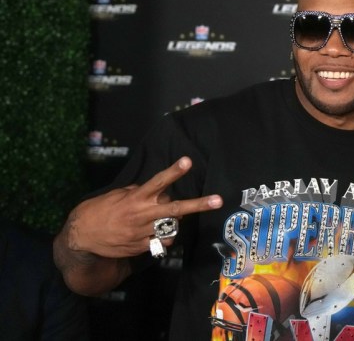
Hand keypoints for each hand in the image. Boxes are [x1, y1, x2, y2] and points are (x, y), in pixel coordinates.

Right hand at [65, 156, 222, 258]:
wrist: (82, 239)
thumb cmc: (98, 212)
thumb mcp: (115, 196)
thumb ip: (136, 191)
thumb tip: (154, 190)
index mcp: (136, 198)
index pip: (158, 182)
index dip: (174, 171)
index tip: (187, 161)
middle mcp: (143, 215)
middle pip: (176, 208)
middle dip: (198, 204)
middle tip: (218, 200)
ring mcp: (144, 233)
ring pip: (172, 226)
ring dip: (174, 222)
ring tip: (163, 218)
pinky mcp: (143, 247)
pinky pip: (163, 241)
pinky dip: (164, 236)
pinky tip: (156, 233)